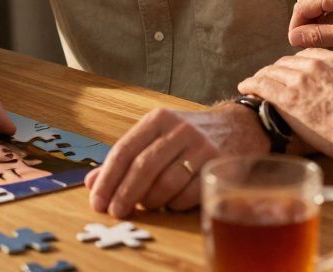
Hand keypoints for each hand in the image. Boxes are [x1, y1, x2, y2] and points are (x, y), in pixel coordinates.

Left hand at [84, 104, 267, 217]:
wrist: (240, 126)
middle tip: (115, 212)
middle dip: (125, 194)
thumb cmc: (189, 136)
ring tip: (147, 206)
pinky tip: (171, 204)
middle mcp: (178, 130)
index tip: (97, 201)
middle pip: (143, 167)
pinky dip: (175, 204)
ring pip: (166, 183)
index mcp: (157, 120)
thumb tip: (92, 183)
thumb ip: (125, 159)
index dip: (108, 179)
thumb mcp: (156, 137)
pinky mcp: (217, 164)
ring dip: (151, 201)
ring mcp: (200, 147)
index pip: (124, 150)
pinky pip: (189, 193)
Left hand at [238, 49, 332, 156]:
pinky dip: (251, 85)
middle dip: (276, 70)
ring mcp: (301, 80)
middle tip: (269, 79)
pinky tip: (244, 88)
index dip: (295, 64)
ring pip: (272, 72)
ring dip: (261, 77)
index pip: (307, 54)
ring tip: (253, 84)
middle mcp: (316, 65)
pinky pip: (262, 85)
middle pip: (287, 62)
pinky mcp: (289, 98)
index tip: (290, 71)